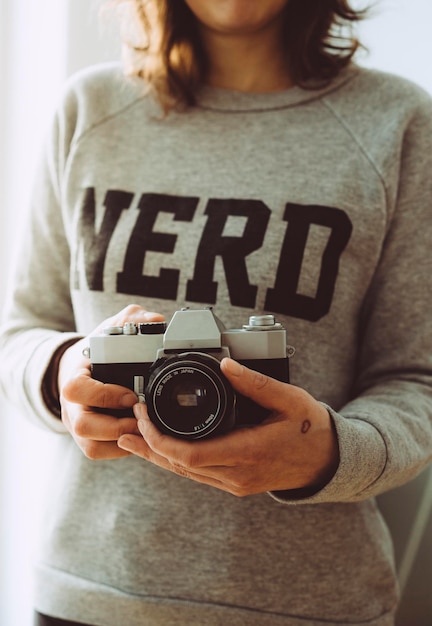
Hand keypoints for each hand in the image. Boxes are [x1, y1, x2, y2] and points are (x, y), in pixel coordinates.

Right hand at [59, 304, 164, 459]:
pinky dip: (124, 450)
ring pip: (92, 446)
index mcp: (74, 378)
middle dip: (117, 425)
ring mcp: (79, 426)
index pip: (75, 390)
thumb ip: (131, 320)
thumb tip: (154, 321)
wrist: (84, 371)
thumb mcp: (111, 330)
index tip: (132, 395)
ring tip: (147, 429)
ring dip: (124, 441)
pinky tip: (142, 437)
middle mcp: (72, 406)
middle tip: (143, 417)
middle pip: (82, 426)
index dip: (104, 395)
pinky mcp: (90, 440)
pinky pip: (102, 453)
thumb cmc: (98, 352)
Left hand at [118, 357, 338, 495]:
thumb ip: (256, 382)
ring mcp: (235, 482)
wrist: (327, 460)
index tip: (144, 415)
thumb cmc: (311, 428)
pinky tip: (161, 450)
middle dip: (149, 447)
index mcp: (248, 453)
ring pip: (186, 474)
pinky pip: (197, 474)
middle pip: (180, 467)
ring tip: (131, 439)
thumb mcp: (289, 399)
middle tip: (126, 426)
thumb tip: (227, 365)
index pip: (191, 455)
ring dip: (157, 457)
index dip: (159, 439)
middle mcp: (237, 474)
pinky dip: (175, 461)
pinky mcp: (235, 483)